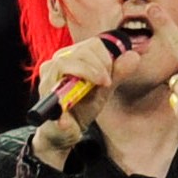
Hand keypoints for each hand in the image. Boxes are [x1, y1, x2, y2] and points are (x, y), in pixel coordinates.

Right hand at [28, 32, 127, 166]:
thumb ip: (118, 73)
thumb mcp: (104, 89)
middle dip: (99, 64)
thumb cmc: (81, 108)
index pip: (91, 44)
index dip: (106, 56)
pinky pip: (52, 94)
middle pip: (80, 51)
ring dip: (86, 72)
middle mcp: (55, 64)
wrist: (64, 133)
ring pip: (63, 63)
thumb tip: (134, 56)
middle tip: (107, 82)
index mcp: (72, 57)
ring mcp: (46, 80)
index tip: (111, 75)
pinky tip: (72, 114)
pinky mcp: (43, 100)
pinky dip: (64, 103)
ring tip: (99, 86)